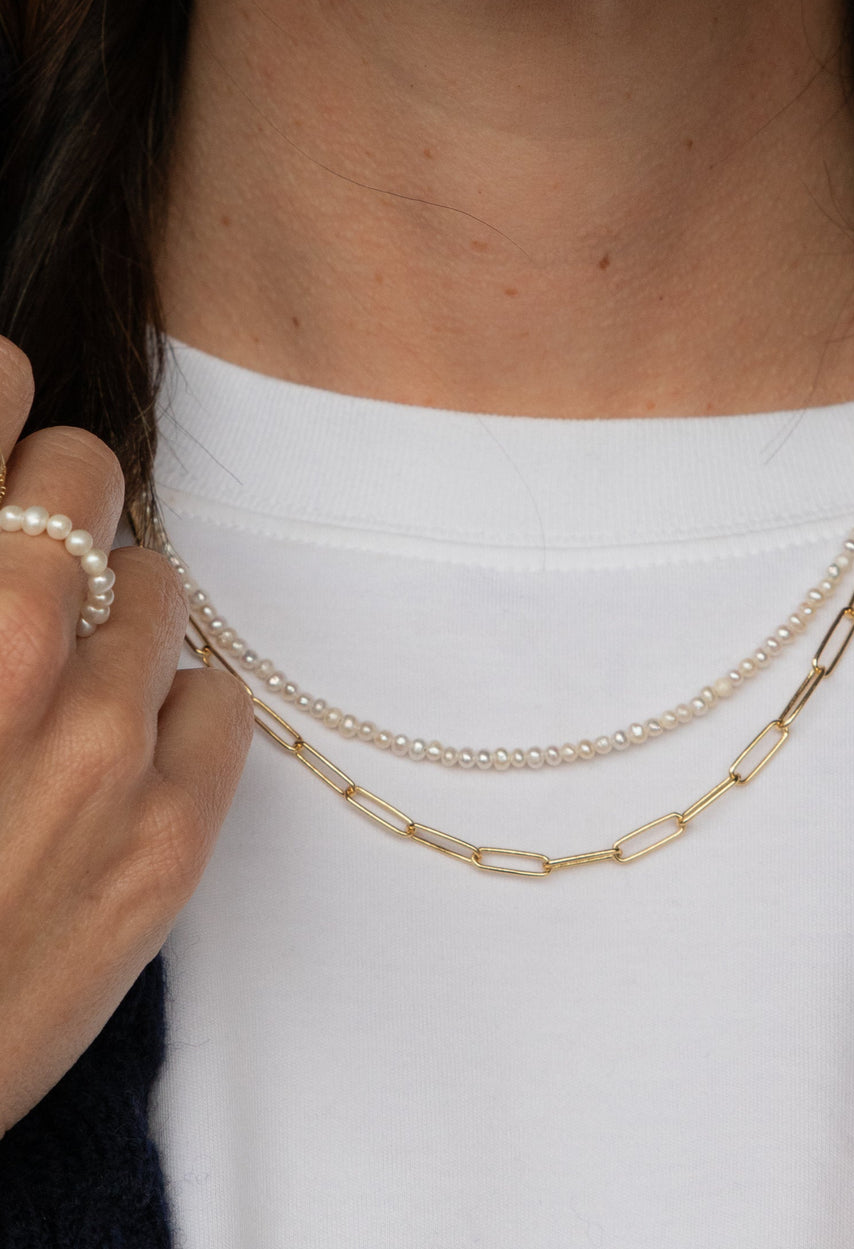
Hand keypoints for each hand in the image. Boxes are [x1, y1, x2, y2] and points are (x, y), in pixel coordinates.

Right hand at [0, 336, 253, 1135]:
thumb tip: (7, 512)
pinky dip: (177, 703)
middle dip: (61, 497)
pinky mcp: (168, 842)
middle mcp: (4, 651)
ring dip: (120, 612)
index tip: (8, 424)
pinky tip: (123, 747)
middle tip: (38, 554)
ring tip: (67, 681)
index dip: (2, 403)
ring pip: (161, 586)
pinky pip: (218, 695)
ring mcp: (96, 751)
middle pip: (86, 474)